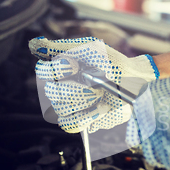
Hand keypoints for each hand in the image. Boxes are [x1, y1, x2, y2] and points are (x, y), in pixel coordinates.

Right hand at [29, 36, 159, 132]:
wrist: (134, 82)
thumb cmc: (113, 63)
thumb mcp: (91, 49)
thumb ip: (63, 47)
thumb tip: (35, 44)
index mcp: (61, 69)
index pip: (42, 71)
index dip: (56, 70)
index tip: (74, 65)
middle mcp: (61, 88)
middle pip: (52, 93)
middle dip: (77, 89)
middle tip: (96, 85)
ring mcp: (69, 106)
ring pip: (61, 110)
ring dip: (86, 102)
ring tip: (102, 95)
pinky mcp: (80, 121)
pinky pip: (72, 125)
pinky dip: (90, 116)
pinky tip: (102, 108)